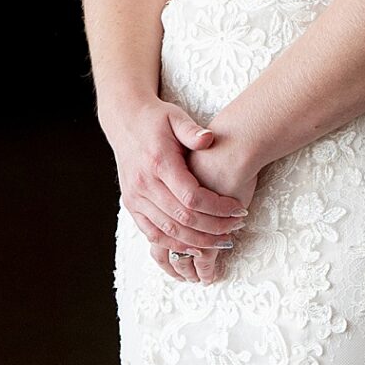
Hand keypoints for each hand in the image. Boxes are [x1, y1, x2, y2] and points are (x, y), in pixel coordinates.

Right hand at [103, 98, 250, 282]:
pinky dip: (175, 244)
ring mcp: (135, 197)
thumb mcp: (176, 117)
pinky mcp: (131, 204)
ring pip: (169, 231)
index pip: (192, 197)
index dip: (219, 209)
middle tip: (237, 228)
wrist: (125, 120)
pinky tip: (196, 247)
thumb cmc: (156, 119)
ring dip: (198, 242)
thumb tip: (209, 138)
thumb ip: (192, 131)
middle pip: (183, 219)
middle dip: (214, 228)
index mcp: (159, 162)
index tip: (239, 210)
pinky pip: (152, 233)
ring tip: (222, 241)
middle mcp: (144, 184)